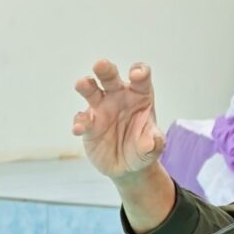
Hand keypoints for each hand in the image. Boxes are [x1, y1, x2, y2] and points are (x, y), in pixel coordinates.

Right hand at [73, 60, 165, 181]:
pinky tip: (79, 129)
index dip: (139, 73)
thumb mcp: (153, 148)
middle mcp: (119, 97)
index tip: (136, 75)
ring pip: (91, 91)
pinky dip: (80, 122)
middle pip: (111, 77)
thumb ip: (154, 142)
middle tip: (100, 65)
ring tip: (82, 84)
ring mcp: (101, 109)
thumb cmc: (143, 149)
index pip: (141, 79)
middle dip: (106, 69)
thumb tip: (152, 141)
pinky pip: (82, 119)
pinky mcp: (88, 124)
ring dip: (86, 85)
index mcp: (140, 96)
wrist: (128, 168)